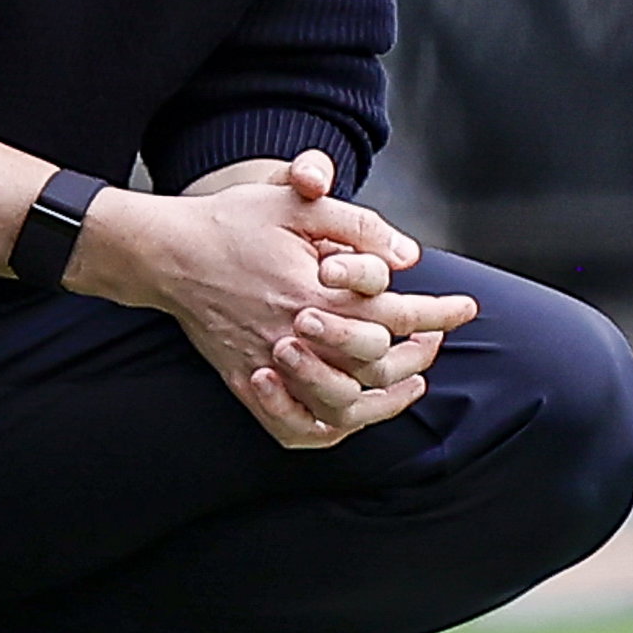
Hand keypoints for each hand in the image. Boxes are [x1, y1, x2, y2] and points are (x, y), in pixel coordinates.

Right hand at [67, 153, 475, 447]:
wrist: (166, 252)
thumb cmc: (232, 221)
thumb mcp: (298, 203)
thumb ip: (358, 226)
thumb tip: (409, 258)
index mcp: (314, 291)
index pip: (395, 312)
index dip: (437, 312)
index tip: (466, 308)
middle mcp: (297, 336)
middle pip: (377, 363)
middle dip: (419, 351)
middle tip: (438, 336)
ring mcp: (270, 366)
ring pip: (343, 403)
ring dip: (386, 394)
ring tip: (412, 376)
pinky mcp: (247, 384)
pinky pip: (295, 428)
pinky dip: (331, 429)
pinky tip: (354, 413)